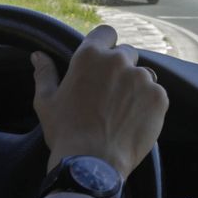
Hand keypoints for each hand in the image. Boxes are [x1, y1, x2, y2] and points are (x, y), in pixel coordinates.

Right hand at [31, 25, 167, 178]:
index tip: (103, 59)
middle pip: (126, 53)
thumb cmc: (65, 132)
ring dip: (135, 86)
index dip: (105, 44)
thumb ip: (44, 73)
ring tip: (122, 110)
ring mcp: (142, 79)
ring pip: (143, 74)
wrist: (93, 164)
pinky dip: (148, 104)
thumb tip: (38, 55)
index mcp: (90, 56)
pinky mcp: (158, 98)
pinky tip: (133, 120)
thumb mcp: (46, 101)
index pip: (106, 33)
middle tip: (109, 93)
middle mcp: (119, 61)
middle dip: (120, 68)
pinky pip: (156, 93)